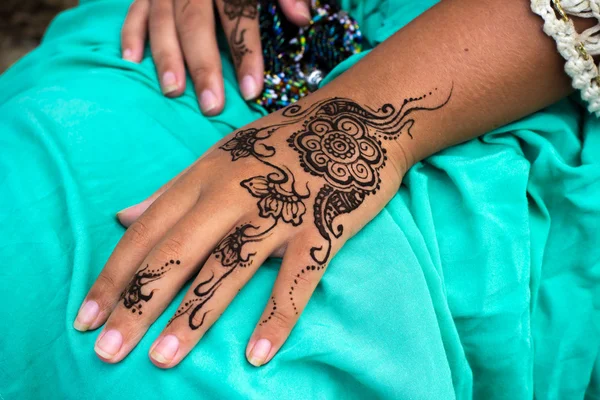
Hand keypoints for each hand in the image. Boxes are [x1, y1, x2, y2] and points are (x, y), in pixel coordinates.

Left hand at [73, 88, 450, 366]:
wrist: (354, 120)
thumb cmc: (282, 143)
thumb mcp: (220, 155)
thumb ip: (170, 189)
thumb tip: (121, 215)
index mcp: (205, 175)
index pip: (147, 230)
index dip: (114, 274)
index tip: (87, 317)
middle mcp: (234, 192)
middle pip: (177, 252)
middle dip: (139, 303)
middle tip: (108, 351)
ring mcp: (278, 210)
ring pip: (229, 267)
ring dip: (195, 315)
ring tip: (164, 358)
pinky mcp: (320, 226)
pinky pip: (296, 278)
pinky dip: (278, 316)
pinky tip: (257, 355)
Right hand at [121, 0, 310, 114]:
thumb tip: (302, 19)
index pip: (237, 16)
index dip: (246, 53)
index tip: (251, 90)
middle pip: (196, 23)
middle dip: (203, 66)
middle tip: (211, 105)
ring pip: (162, 19)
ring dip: (166, 57)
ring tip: (174, 91)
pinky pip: (135, 9)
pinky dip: (131, 33)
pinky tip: (132, 61)